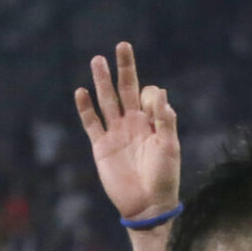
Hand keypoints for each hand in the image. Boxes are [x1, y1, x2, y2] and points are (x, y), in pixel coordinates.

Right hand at [76, 41, 179, 223]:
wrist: (148, 205)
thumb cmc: (164, 177)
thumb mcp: (170, 147)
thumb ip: (165, 120)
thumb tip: (160, 91)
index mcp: (152, 123)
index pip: (149, 96)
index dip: (151, 95)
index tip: (153, 108)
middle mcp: (133, 123)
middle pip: (126, 89)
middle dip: (125, 68)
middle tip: (122, 45)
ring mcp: (116, 133)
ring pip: (107, 101)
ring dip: (102, 81)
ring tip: (97, 60)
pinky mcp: (101, 146)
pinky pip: (91, 123)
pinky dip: (85, 108)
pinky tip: (81, 91)